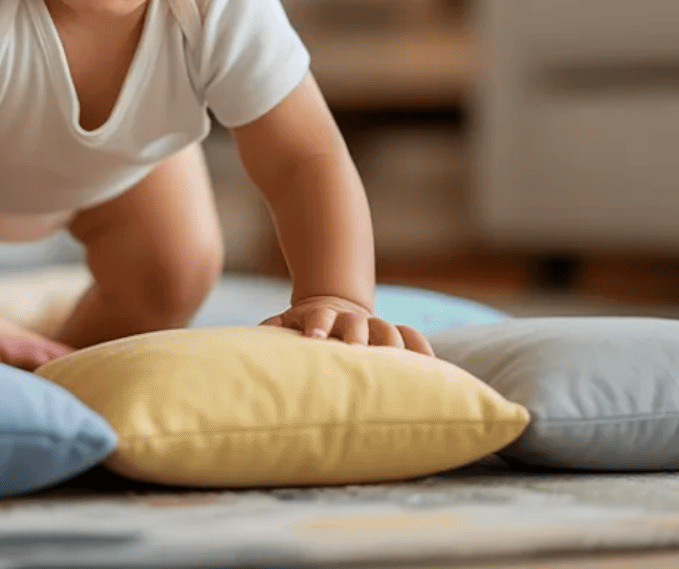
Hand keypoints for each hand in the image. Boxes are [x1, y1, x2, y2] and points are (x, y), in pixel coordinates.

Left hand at [263, 295, 433, 354]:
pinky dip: (424, 351)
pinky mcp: (393, 335)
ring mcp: (374, 326)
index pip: (319, 318)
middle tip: (359, 354)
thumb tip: (243, 346)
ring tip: (406, 369)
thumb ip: (269, 332)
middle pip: (358, 323)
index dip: (317, 327)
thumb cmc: (301, 329)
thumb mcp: (283, 325)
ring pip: (390, 330)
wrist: (331, 309)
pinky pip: (414, 338)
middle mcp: (350, 320)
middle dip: (360, 336)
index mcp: (320, 317)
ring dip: (396, 346)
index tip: (314, 340)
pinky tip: (435, 369)